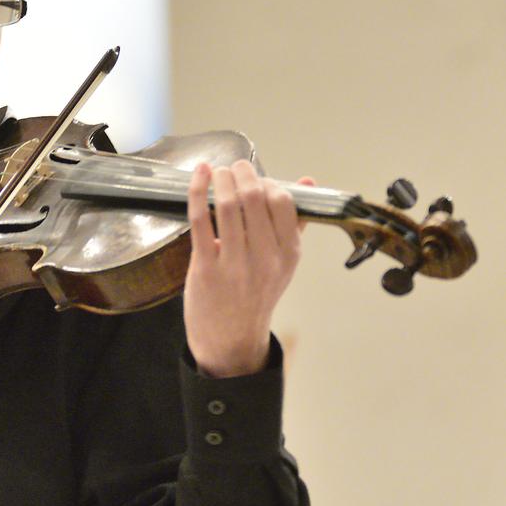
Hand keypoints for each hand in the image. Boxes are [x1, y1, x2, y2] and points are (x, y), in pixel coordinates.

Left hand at [184, 161, 313, 376]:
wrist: (231, 338)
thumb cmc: (255, 295)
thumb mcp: (283, 262)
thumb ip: (293, 222)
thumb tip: (307, 181)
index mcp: (289, 254)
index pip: (283, 203)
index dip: (268, 182)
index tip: (257, 180)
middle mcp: (265, 258)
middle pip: (255, 199)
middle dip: (243, 174)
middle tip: (235, 167)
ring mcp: (235, 264)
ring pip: (228, 206)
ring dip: (221, 179)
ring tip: (217, 171)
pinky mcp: (206, 267)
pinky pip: (201, 220)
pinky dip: (197, 192)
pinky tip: (199, 175)